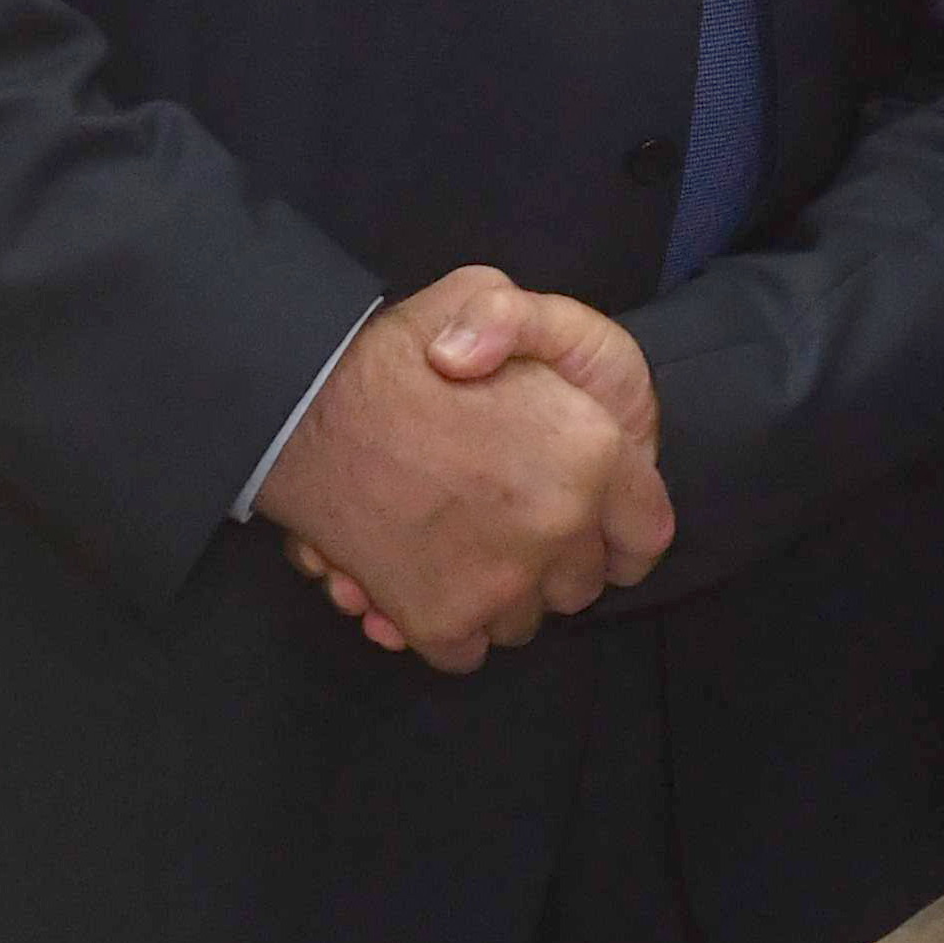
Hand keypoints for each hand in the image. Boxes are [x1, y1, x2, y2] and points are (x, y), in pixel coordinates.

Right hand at [254, 267, 669, 671]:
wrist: (296, 412)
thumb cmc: (392, 350)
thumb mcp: (482, 292)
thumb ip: (529, 325)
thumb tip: (525, 379)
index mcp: (591, 450)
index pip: (647, 530)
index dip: (622, 528)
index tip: (594, 523)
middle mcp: (558, 524)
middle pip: (583, 584)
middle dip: (556, 562)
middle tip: (510, 521)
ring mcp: (500, 582)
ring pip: (527, 621)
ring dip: (503, 594)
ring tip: (465, 544)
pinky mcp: (442, 620)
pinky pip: (470, 651)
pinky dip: (452, 625)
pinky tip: (427, 577)